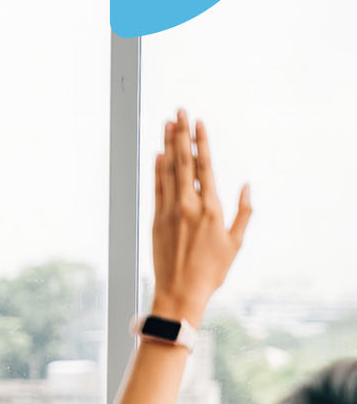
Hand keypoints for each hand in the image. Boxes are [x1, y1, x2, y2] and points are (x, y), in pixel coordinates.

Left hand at [150, 110, 250, 322]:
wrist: (180, 292)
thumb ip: (243, 212)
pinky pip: (156, 189)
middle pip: (184, 162)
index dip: (201, 142)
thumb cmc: (213, 271)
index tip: (198, 122)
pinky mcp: (155, 220)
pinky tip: (158, 154)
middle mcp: (188, 206)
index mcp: (211, 209)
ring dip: (167, 145)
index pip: (204, 167)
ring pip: (167, 171)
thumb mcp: (236, 243)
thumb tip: (247, 186)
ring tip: (167, 124)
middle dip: (181, 135)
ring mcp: (169, 211)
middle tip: (179, 111)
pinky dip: (157, 170)